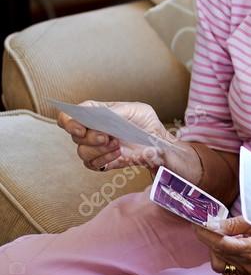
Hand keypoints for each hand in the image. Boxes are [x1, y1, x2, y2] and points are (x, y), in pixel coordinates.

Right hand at [57, 100, 175, 172]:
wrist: (157, 143)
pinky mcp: (101, 161)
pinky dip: (104, 159)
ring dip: (99, 150)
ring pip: (82, 152)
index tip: (80, 129)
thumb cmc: (145, 122)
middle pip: (75, 136)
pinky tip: (118, 154)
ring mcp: (95, 147)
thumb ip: (114, 111)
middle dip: (90, 138)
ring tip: (117, 144)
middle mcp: (91, 130)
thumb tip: (99, 116)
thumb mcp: (134, 109)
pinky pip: (92, 164)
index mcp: (94, 114)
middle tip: (107, 137)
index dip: (68, 122)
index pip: (69, 116)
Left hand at [195, 216, 250, 274]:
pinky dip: (227, 257)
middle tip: (216, 225)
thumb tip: (209, 225)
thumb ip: (231, 224)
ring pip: (220, 263)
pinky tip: (235, 247)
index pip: (220, 243)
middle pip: (217, 253)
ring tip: (230, 236)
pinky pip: (229, 268)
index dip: (205, 233)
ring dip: (219, 249)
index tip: (197, 224)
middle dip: (212, 238)